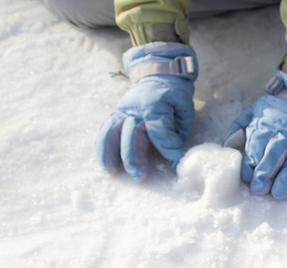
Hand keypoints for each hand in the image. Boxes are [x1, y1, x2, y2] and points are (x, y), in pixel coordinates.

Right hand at [96, 42, 197, 180]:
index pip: (160, 132)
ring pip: (113, 131)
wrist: (159, 72)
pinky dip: (102, 145)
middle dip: (135, 157)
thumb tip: (174, 148)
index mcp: (155, 105)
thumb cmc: (174, 92)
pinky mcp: (116, 112)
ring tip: (112, 171)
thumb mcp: (185, 105)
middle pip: (131, 134)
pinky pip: (105, 128)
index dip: (168, 150)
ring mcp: (123, 110)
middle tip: (139, 176)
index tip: (175, 166)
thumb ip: (180, 126)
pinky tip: (103, 161)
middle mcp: (135, 108)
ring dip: (111, 152)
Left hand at [222, 71, 286, 198]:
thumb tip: (227, 147)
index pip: (257, 145)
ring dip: (286, 179)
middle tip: (260, 189)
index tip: (248, 177)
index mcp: (268, 124)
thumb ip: (239, 129)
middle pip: (275, 154)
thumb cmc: (277, 110)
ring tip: (278, 193)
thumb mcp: (254, 112)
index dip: (251, 163)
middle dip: (265, 173)